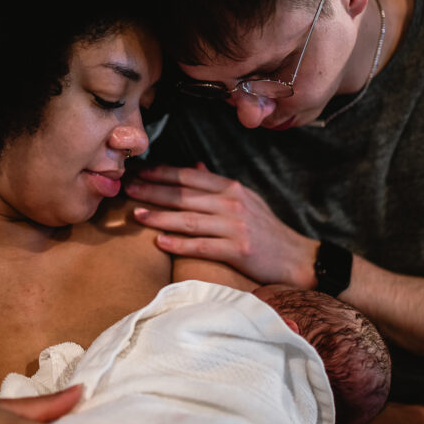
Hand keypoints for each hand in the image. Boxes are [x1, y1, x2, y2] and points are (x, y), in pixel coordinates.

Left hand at [127, 163, 316, 287]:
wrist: (295, 257)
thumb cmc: (266, 230)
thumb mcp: (246, 199)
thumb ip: (218, 185)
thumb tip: (196, 165)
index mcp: (232, 188)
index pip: (191, 176)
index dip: (163, 173)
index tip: (140, 171)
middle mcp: (232, 203)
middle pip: (184, 195)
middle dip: (153, 191)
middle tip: (128, 189)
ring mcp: (235, 226)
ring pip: (189, 219)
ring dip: (160, 216)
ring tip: (136, 215)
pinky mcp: (238, 249)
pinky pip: (202, 246)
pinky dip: (180, 243)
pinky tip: (160, 242)